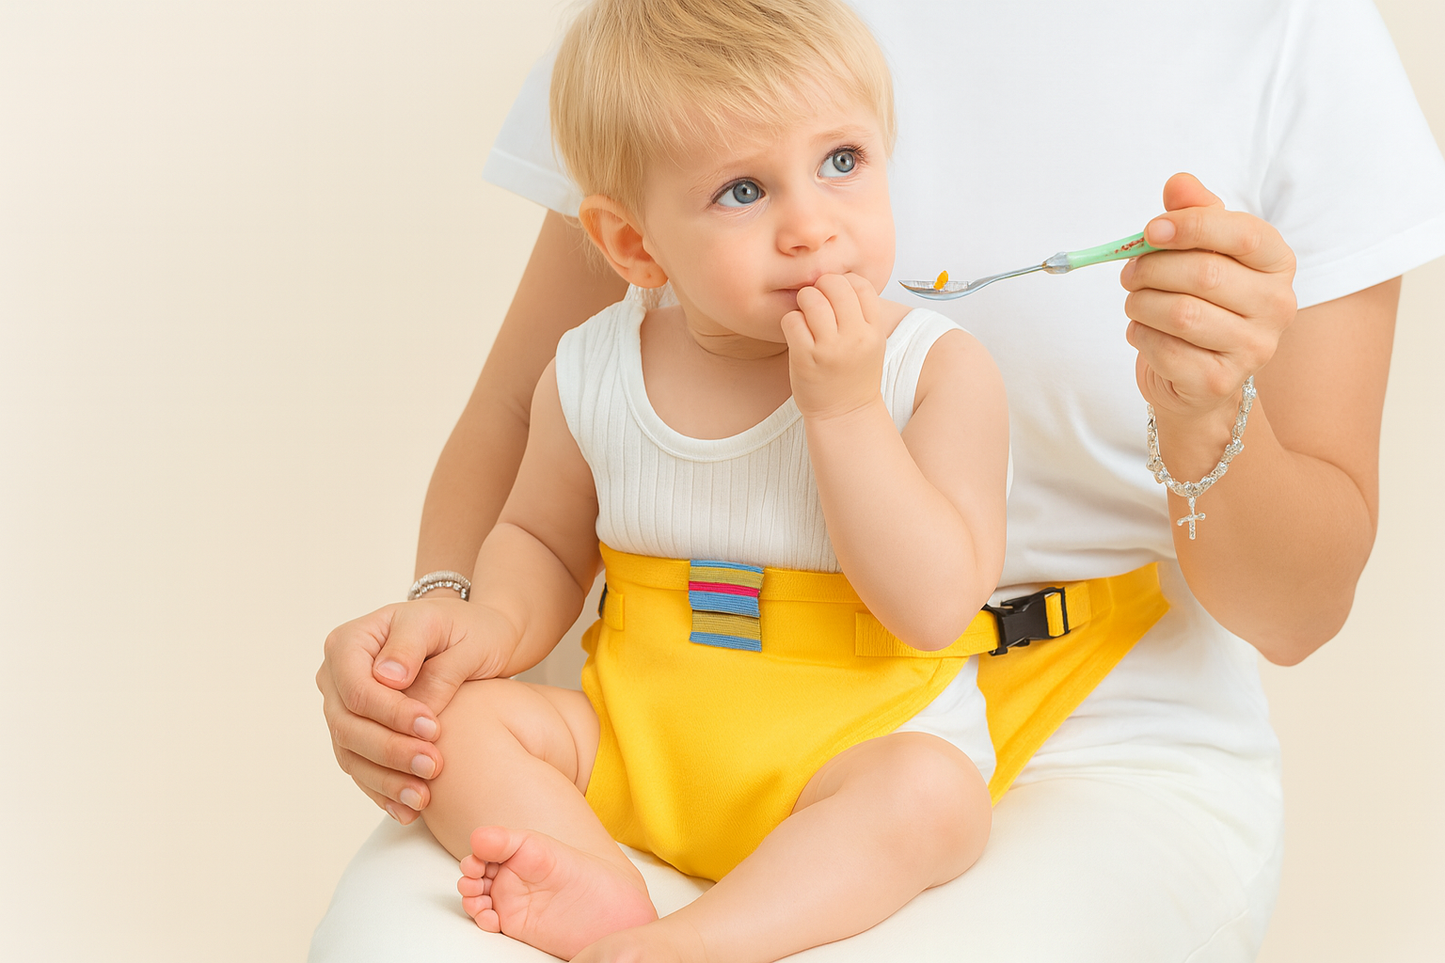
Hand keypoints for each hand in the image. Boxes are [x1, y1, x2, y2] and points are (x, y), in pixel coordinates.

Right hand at [317, 597, 518, 822]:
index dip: (391, 713)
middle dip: (391, 751)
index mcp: (351, 642)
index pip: (358, 687)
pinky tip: (409, 810)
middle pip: (348, 724)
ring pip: (350, 753)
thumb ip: (414, 647)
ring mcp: (343, 709)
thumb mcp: (444, 623)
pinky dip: (383, 791)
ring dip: (386, 779)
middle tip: (434, 766)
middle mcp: (336, 677)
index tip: (433, 727)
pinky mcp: (358, 736)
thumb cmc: (461, 627)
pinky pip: (361, 769)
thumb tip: (387, 677)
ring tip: (423, 797)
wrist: (472, 644)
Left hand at [781, 273, 886, 420]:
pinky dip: (790, 322)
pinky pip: (792, 320)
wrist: (845, 415)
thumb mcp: (871, 343)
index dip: (844, 282)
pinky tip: (797, 334)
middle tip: (816, 302)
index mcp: (874, 331)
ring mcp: (830, 348)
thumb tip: (838, 279)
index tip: (836, 295)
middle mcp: (855, 337)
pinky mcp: (805, 358)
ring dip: (803, 302)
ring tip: (805, 317)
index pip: (860, 285)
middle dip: (820, 287)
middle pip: (835, 285)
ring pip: (811, 298)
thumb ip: (860, 314)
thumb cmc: (854, 376)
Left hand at [1121, 173, 1296, 424]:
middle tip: (1129, 273)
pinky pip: (1166, 350)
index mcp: (1277, 264)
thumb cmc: (1201, 303)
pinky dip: (1141, 336)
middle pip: (1204, 274)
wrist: (1197, 377)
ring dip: (1141, 304)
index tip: (1151, 231)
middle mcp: (1278, 306)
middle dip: (1152, 270)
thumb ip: (1194, 214)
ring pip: (1181, 314)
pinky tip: (1144, 332)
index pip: (1243, 234)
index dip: (1190, 226)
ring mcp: (1254, 348)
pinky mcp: (1220, 382)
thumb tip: (1179, 182)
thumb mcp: (1201, 252)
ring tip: (1135, 302)